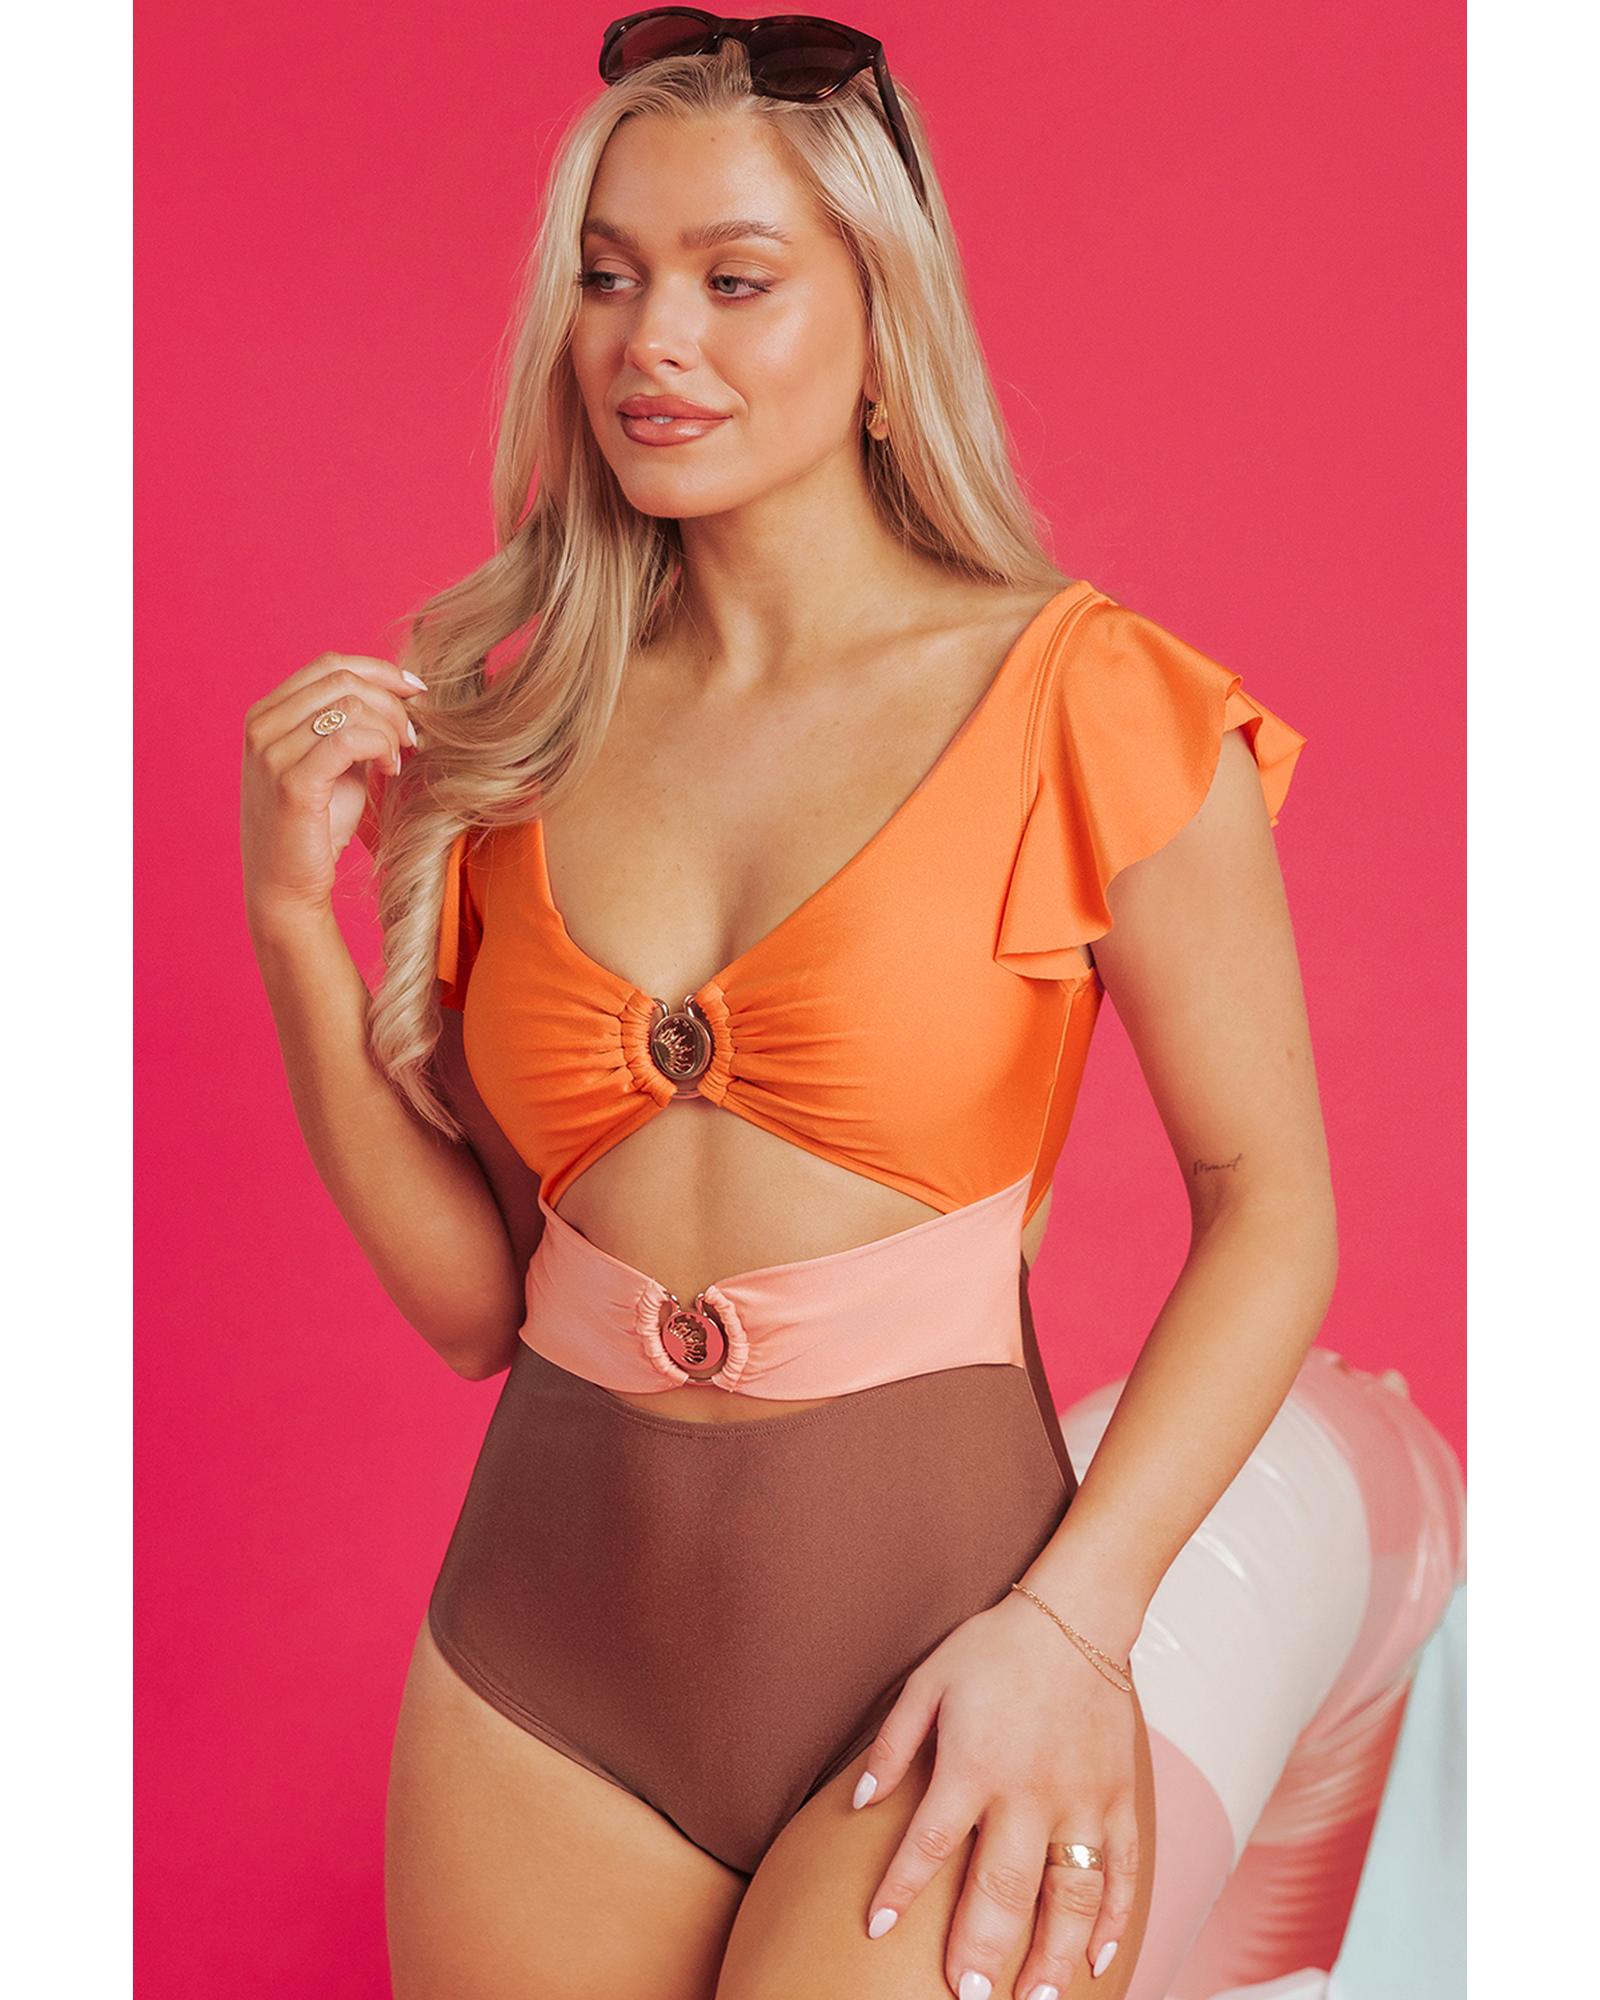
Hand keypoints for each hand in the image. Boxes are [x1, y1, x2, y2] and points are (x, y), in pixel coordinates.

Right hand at [240, 651, 428, 930]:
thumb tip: (396, 693)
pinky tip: (390, 770)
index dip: (381, 670)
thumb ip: (351, 726)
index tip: (416, 691)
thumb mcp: (334, 763)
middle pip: (343, 680)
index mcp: (267, 713)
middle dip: (391, 702)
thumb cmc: (315, 826)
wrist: (287, 887)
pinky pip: (351, 739)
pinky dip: (382, 747)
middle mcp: (263, 725)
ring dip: (389, 727)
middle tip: (412, 736)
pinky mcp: (292, 782)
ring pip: (350, 706)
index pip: (330, 664)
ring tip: (398, 759)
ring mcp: (272, 751)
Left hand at [853, 1592, 1140, 1997]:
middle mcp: (1029, 1792)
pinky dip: (1113, 1921)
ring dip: (1050, 1957)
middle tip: (964, 1997)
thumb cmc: (995, 1647)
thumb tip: (859, 1803)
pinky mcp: (1119, 1799)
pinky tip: (1096, 1960)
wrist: (1077, 1614)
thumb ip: (893, 1745)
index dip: (900, 1890)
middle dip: (980, 1952)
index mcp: (974, 1764)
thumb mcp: (927, 1681)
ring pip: (1070, 1897)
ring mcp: (1081, 1800)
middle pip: (1002, 1890)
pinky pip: (1122, 1872)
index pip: (930, 1844)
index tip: (878, 1931)